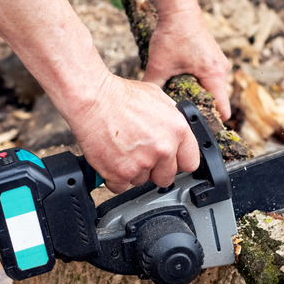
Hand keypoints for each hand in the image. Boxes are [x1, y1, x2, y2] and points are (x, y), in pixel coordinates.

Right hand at [69, 74, 199, 193]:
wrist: (92, 99)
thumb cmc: (121, 96)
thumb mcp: (159, 99)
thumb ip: (172, 120)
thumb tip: (178, 133)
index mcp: (178, 131)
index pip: (190, 162)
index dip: (178, 163)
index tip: (170, 162)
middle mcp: (163, 149)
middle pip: (166, 178)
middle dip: (155, 171)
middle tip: (141, 157)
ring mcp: (142, 163)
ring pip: (142, 182)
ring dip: (133, 172)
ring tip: (123, 151)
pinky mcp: (120, 173)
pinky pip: (121, 187)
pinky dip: (114, 178)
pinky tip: (111, 161)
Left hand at [143, 7, 230, 120]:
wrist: (179, 8)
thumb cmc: (174, 33)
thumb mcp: (159, 64)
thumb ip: (154, 86)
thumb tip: (146, 105)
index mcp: (214, 76)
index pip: (223, 109)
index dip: (212, 122)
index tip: (200, 130)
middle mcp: (222, 70)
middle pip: (216, 100)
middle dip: (202, 108)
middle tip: (184, 115)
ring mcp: (219, 62)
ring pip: (212, 88)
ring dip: (200, 93)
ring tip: (182, 96)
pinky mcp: (213, 57)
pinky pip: (209, 76)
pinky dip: (198, 81)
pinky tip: (183, 79)